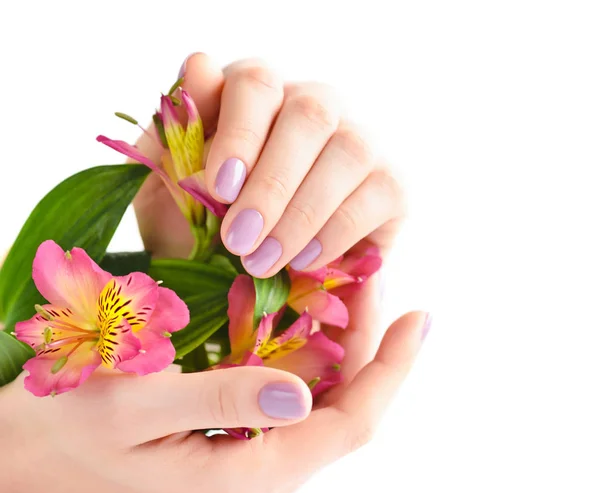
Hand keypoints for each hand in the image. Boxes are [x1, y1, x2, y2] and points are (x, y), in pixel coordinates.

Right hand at [0, 278, 427, 492]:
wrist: (18, 460)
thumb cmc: (61, 427)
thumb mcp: (135, 401)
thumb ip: (223, 397)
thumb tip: (303, 393)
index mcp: (241, 483)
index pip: (346, 426)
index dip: (388, 370)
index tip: (418, 318)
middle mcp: (253, 491)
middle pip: (337, 416)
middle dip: (360, 349)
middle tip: (364, 280)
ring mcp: (241, 480)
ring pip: (313, 412)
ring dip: (331, 352)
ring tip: (339, 290)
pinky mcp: (228, 463)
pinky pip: (283, 412)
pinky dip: (298, 365)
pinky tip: (295, 322)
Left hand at [133, 53, 403, 273]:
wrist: (246, 268)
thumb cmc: (208, 224)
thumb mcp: (175, 188)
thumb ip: (177, 134)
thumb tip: (199, 66)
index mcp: (259, 96)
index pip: (257, 83)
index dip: (240, 133)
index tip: (218, 190)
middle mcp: (316, 106)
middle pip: (310, 114)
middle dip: (272, 185)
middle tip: (238, 241)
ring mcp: (358, 141)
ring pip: (348, 152)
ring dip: (302, 214)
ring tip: (263, 263)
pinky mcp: (390, 185)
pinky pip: (376, 196)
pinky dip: (335, 233)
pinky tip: (303, 261)